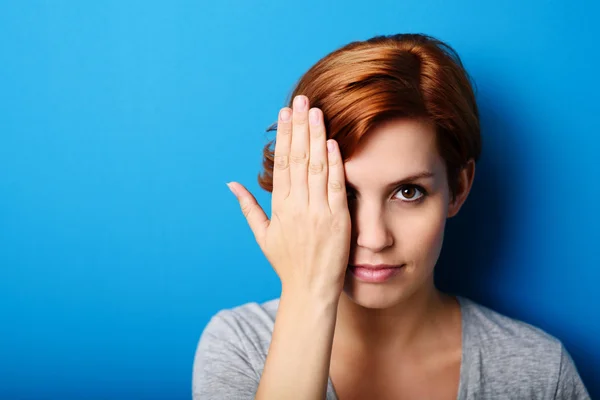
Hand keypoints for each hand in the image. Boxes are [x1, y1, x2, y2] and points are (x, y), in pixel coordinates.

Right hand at [227, 95, 350, 300]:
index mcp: (279, 208)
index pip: (282, 164)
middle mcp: (297, 206)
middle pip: (297, 159)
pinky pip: (335, 187)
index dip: (284, 137)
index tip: (285, 114)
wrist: (310, 290)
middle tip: (300, 100)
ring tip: (316, 111)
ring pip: (315, 168)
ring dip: (316, 137)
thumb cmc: (286, 264)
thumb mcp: (262, 235)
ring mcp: (318, 212)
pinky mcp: (337, 220)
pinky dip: (334, 164)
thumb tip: (230, 183)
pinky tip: (332, 143)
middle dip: (299, 127)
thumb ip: (248, 207)